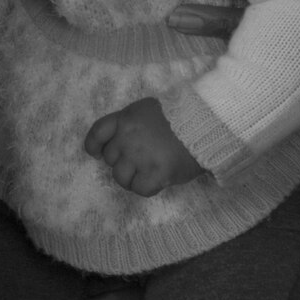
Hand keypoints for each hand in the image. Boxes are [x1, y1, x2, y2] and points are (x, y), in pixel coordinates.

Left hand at [83, 96, 204, 195]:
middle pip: (110, 159)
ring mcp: (140, 157)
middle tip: (140, 161)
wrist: (204, 124)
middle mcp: (127, 138)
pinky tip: (156, 180)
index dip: (94, 146)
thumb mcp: (148, 109)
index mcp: (125, 119)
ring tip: (146, 173)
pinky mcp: (156, 174)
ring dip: (131, 178)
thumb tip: (120, 139)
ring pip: (120, 177)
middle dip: (122, 162)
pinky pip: (139, 189)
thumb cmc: (180, 116)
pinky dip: (145, 188)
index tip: (97, 154)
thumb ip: (131, 123)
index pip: (97, 133)